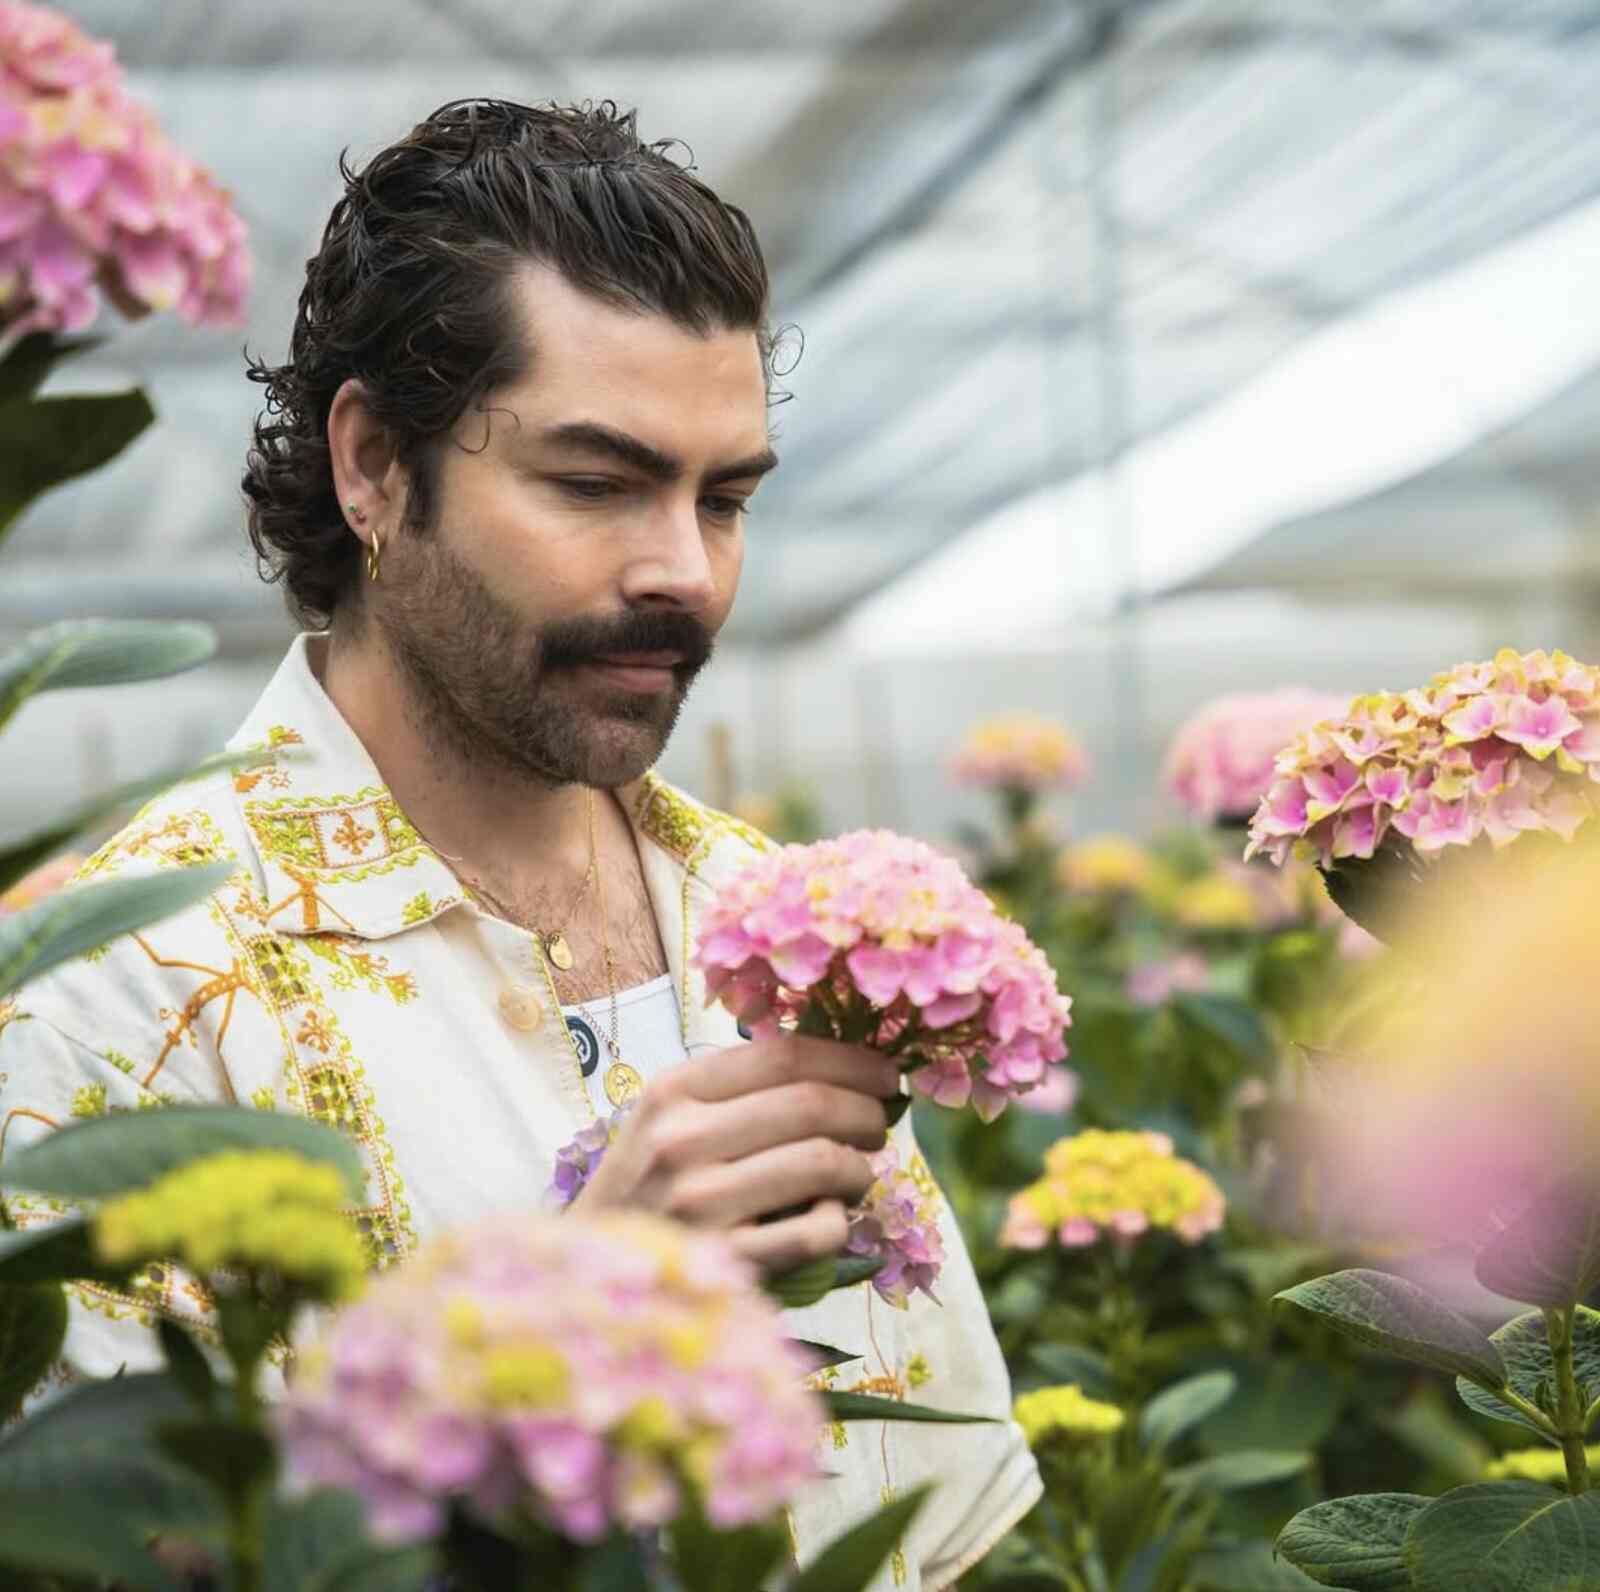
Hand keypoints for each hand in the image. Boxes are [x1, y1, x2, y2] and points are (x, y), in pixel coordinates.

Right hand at [572, 1034, 898, 1274]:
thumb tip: (843, 1067)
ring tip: (856, 1175)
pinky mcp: (721, 1264)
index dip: (851, 1060)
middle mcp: (681, 1140)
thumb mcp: (667, 1122)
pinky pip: (815, 1233)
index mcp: (672, 1092)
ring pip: (822, 1163)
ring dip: (859, 1167)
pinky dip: (838, 1222)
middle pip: (813, 1103)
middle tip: (878, 1125)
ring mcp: (699, 1205)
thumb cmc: (641, 1191)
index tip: (885, 1072)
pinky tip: (829, 1220)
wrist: (584, 1277)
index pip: (785, 1055)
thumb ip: (737, 1092)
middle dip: (866, 1111)